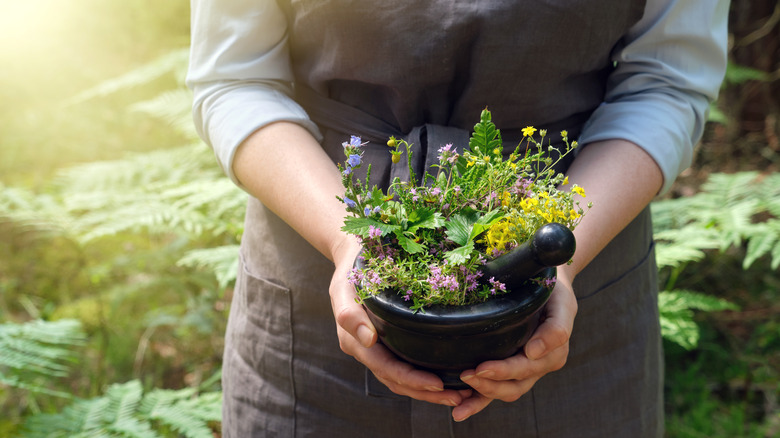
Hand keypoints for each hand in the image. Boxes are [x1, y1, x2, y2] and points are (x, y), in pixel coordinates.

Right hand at [329, 237, 471, 406]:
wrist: (353, 255)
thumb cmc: (351, 269)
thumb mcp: (344, 287)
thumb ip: (350, 314)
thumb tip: (368, 340)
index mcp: (354, 341)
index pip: (386, 368)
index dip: (412, 379)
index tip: (438, 384)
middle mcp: (366, 349)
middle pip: (397, 380)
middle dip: (426, 393)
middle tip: (458, 399)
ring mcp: (376, 348)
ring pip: (402, 379)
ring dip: (428, 391)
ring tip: (459, 395)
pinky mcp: (388, 342)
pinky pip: (405, 365)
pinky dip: (425, 376)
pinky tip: (448, 377)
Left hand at [452, 273, 576, 421]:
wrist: (548, 286)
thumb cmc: (554, 292)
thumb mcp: (562, 304)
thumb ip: (555, 329)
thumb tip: (534, 353)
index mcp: (553, 353)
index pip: (526, 368)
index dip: (504, 371)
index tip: (481, 368)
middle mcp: (540, 366)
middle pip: (514, 385)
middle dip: (488, 386)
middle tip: (464, 376)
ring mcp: (525, 370)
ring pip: (505, 392)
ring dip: (481, 397)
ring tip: (458, 402)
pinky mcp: (511, 369)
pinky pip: (496, 388)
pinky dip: (479, 401)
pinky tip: (459, 407)